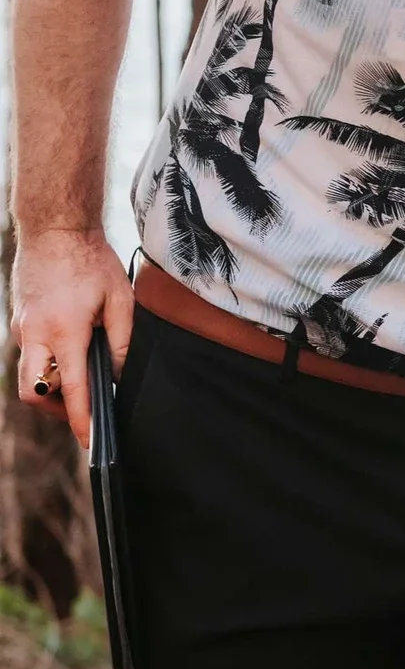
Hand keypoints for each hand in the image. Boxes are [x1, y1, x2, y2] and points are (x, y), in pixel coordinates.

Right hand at [11, 228, 131, 447]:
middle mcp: (35, 334)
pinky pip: (29, 354)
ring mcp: (22, 328)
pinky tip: (70, 350)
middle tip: (84, 408)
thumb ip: (122, 341)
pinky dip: (47, 363)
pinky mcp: (18, 320)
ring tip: (81, 377)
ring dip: (52, 386)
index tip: (89, 441)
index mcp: (63, 331)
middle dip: (56, 409)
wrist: (54, 226)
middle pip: (35, 392)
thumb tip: (119, 375)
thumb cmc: (91, 259)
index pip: (72, 389)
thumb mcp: (120, 298)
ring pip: (29, 375)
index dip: (81, 420)